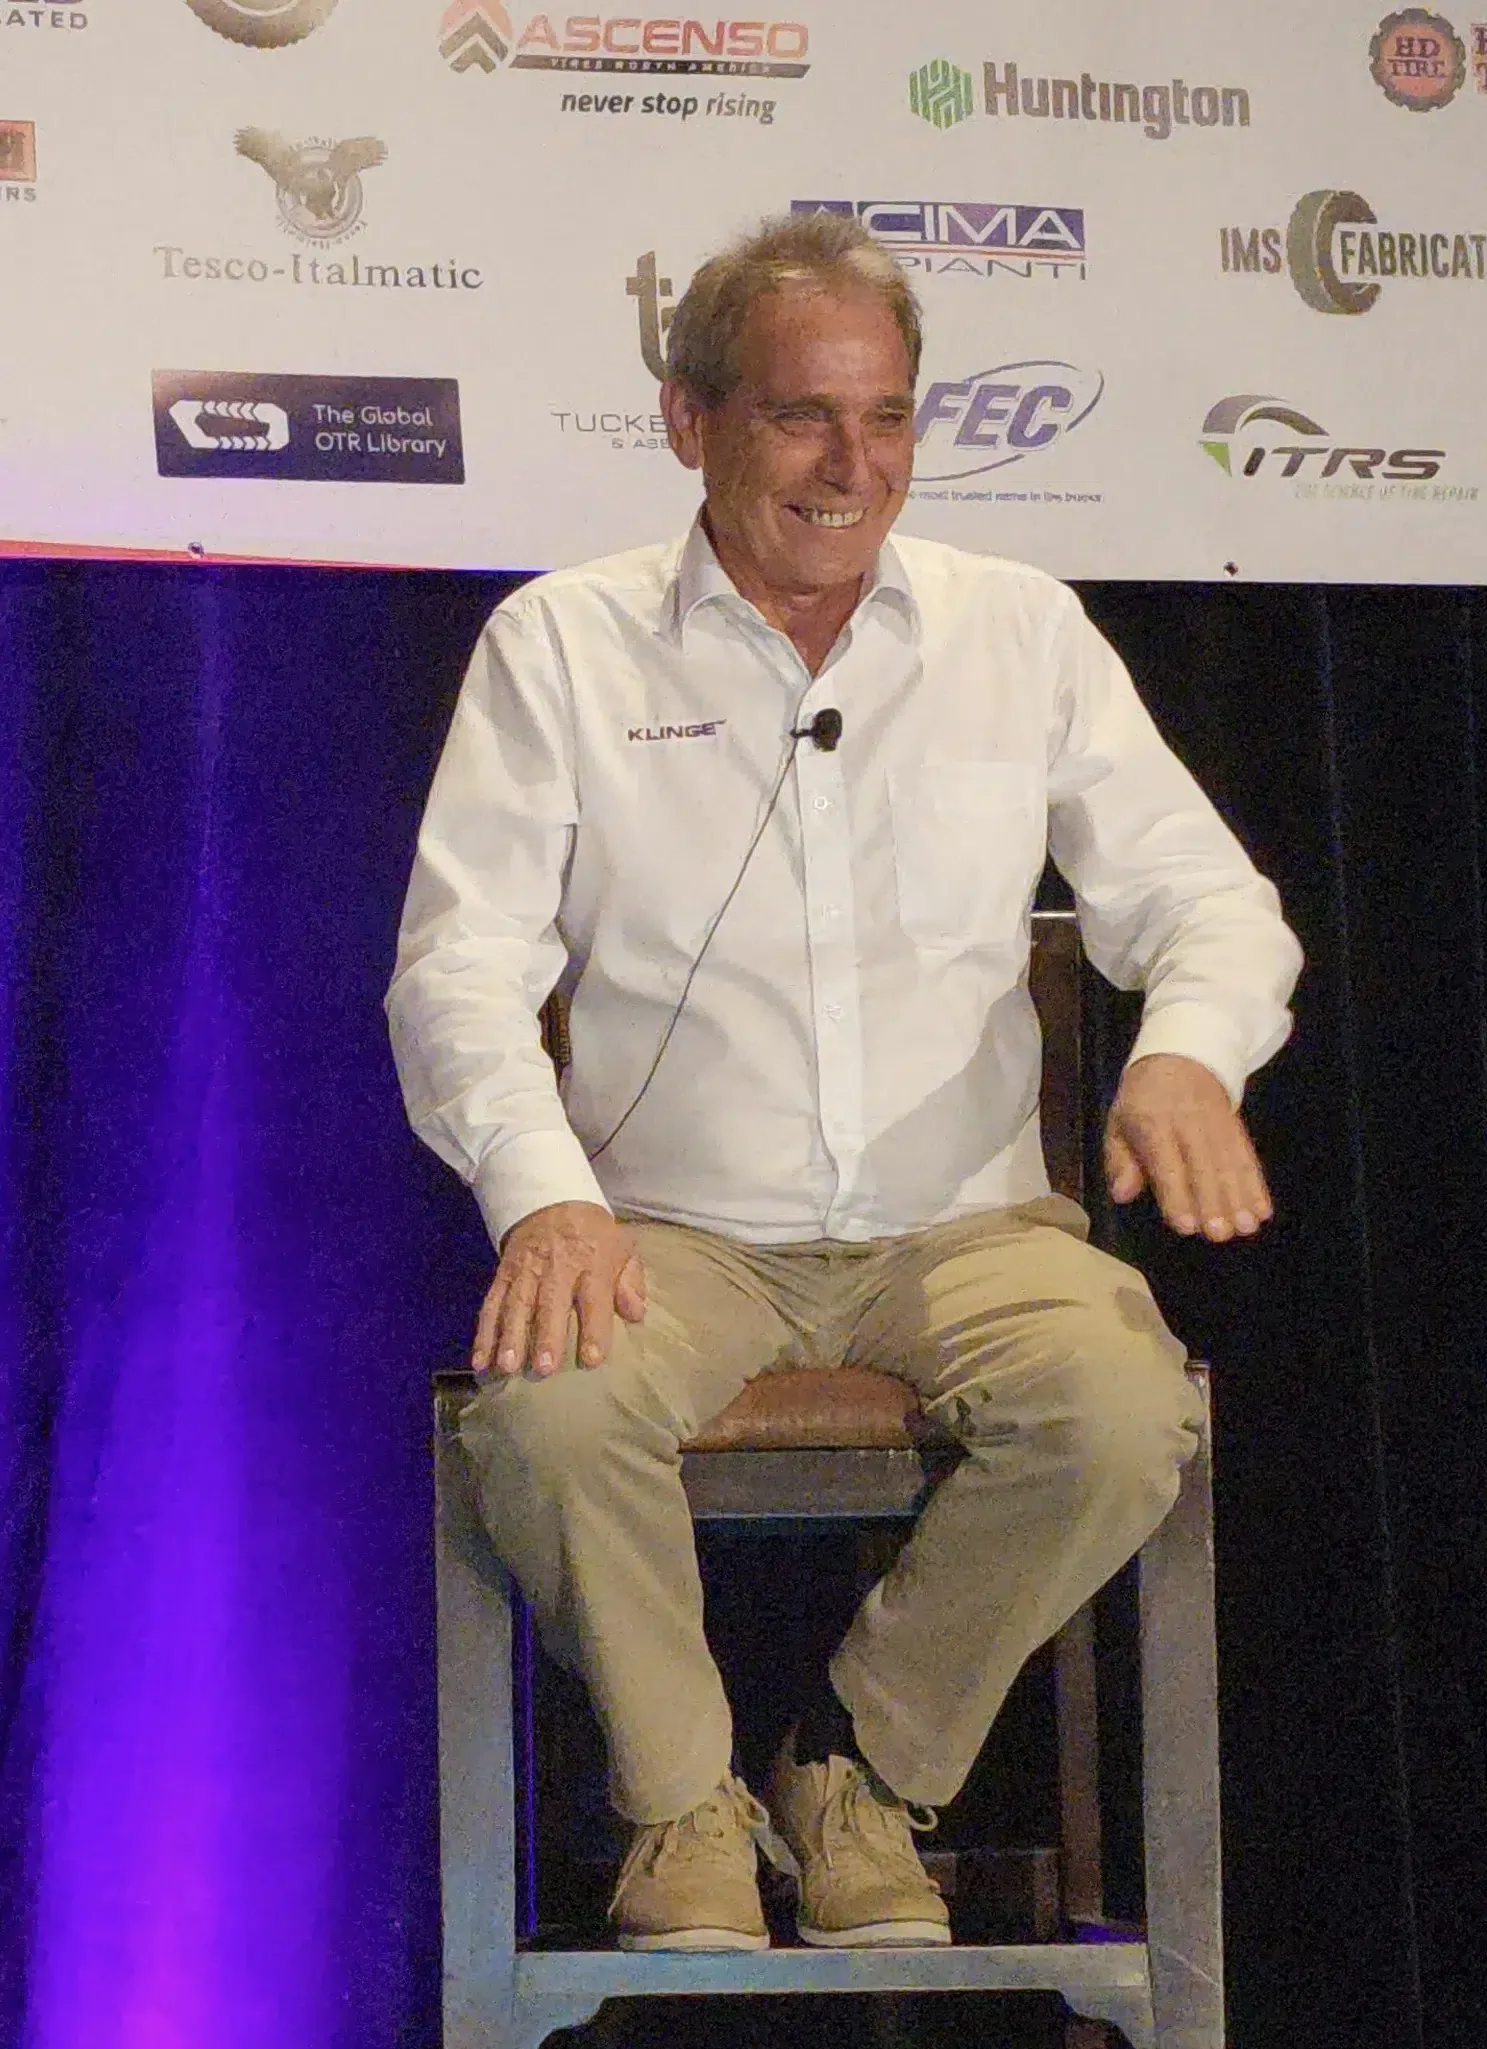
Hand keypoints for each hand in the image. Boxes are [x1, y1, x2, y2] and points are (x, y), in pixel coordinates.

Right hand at [472, 1201, 646, 1378]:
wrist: (552, 1200)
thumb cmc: (593, 1236)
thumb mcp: (622, 1249)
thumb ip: (630, 1283)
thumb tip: (636, 1315)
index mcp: (592, 1263)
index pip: (594, 1298)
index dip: (594, 1329)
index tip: (592, 1359)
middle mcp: (557, 1267)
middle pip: (550, 1303)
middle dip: (546, 1336)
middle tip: (543, 1368)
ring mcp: (526, 1271)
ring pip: (516, 1304)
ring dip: (510, 1337)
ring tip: (507, 1367)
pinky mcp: (503, 1274)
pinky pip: (492, 1303)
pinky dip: (484, 1332)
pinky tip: (480, 1360)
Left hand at [1104, 1053, 1271, 1242]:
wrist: (1182, 1057)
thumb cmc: (1143, 1102)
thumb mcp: (1119, 1124)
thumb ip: (1120, 1161)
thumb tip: (1122, 1194)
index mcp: (1152, 1123)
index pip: (1165, 1161)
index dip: (1176, 1194)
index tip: (1185, 1226)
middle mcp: (1187, 1123)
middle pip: (1203, 1164)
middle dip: (1213, 1201)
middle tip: (1220, 1235)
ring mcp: (1216, 1124)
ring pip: (1229, 1162)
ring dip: (1241, 1197)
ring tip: (1246, 1227)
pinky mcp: (1236, 1127)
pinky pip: (1247, 1155)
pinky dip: (1257, 1183)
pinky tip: (1263, 1209)